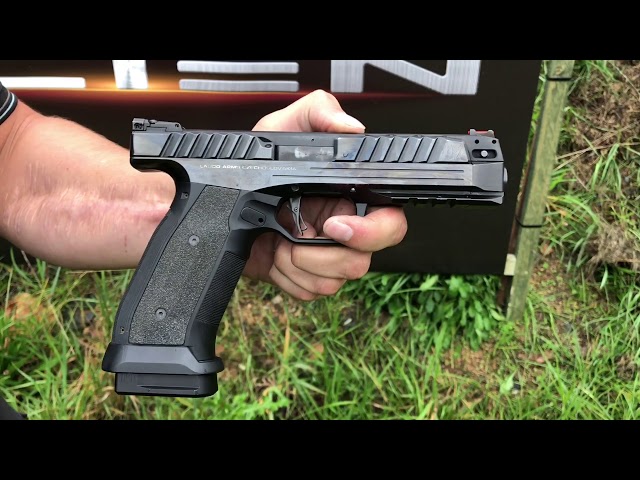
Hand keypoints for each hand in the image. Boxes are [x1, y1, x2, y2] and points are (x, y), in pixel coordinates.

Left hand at [242, 90, 407, 299]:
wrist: (222, 203)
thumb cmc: (257, 163)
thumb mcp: (283, 128)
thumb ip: (318, 113)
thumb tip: (351, 127)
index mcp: (350, 198)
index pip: (389, 222)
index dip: (372, 232)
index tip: (333, 226)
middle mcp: (345, 232)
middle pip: (363, 261)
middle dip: (326, 256)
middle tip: (294, 238)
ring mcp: (327, 259)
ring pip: (335, 281)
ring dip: (298, 265)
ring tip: (278, 239)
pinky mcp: (306, 279)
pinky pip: (309, 292)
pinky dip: (287, 278)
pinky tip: (274, 257)